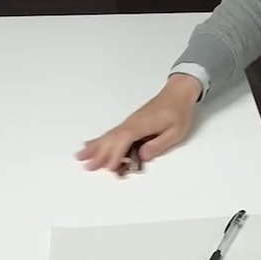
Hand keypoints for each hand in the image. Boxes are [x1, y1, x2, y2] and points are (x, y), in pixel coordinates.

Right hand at [76, 73, 201, 175]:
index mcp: (142, 125)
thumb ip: (158, 144)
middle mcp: (132, 123)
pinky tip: (92, 144)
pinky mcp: (131, 123)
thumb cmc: (179, 111)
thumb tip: (143, 156)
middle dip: (100, 153)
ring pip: (110, 136)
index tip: (110, 166)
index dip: (116, 154)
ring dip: (96, 147)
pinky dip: (102, 140)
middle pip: (113, 139)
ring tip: (81, 156)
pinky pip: (113, 133)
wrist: (179, 92)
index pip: (124, 140)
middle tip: (88, 166)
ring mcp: (130, 122)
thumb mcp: (175, 132)